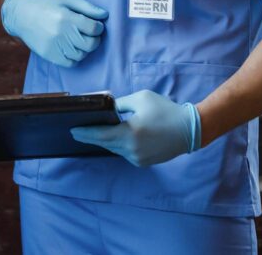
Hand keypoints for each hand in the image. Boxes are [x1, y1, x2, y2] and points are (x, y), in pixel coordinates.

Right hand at [0, 0, 107, 66]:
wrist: (21, 15)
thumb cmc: (46, 4)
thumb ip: (86, 6)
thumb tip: (104, 15)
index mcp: (65, 17)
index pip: (93, 28)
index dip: (99, 27)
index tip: (95, 25)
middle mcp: (60, 33)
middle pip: (90, 44)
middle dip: (95, 39)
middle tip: (90, 34)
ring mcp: (54, 46)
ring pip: (81, 54)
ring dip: (84, 48)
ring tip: (79, 39)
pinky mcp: (49, 55)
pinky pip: (70, 63)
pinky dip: (75, 57)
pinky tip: (71, 47)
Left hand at [70, 90, 200, 166]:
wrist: (190, 129)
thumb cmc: (165, 110)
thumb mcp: (140, 99)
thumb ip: (120, 103)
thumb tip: (107, 107)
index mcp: (130, 133)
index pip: (100, 136)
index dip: (84, 133)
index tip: (71, 130)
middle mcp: (132, 149)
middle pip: (105, 144)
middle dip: (91, 137)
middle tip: (77, 131)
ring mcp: (138, 158)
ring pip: (115, 149)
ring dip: (105, 141)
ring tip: (92, 133)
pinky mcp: (144, 162)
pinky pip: (125, 153)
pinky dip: (117, 146)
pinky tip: (111, 138)